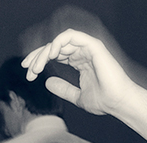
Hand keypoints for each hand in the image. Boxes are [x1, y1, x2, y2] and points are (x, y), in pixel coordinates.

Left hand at [22, 29, 137, 117]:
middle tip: (28, 70)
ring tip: (37, 66)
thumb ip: (63, 89)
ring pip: (59, 41)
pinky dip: (58, 42)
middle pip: (54, 46)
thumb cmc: (104, 101)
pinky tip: (50, 55)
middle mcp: (83, 52)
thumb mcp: (77, 97)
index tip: (28, 73)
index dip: (39, 61)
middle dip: (37, 56)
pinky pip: (71, 36)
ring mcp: (88, 47)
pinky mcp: (93, 45)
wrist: (118, 103)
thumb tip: (46, 82)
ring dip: (45, 52)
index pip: (55, 54)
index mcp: (80, 61)